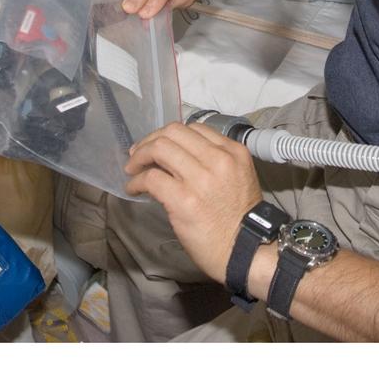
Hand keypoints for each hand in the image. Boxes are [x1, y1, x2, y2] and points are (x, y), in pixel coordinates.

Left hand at [124, 122, 262, 282]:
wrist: (246, 251)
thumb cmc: (239, 218)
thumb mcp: (235, 177)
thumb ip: (211, 162)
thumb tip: (172, 160)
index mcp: (232, 152)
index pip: (193, 128)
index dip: (169, 135)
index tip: (157, 146)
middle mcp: (218, 160)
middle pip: (173, 132)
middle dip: (150, 140)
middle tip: (138, 154)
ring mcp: (201, 179)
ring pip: (160, 148)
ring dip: (139, 157)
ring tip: (132, 169)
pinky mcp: (184, 200)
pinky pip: (152, 178)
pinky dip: (137, 181)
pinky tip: (134, 189)